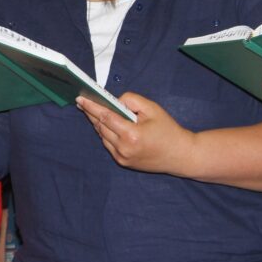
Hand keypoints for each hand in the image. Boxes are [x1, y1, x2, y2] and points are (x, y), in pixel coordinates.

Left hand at [75, 93, 195, 175]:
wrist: (181, 155)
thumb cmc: (168, 129)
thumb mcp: (152, 109)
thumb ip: (131, 100)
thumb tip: (114, 101)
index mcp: (131, 134)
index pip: (105, 117)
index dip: (91, 106)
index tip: (80, 98)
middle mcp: (123, 148)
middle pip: (100, 127)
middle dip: (91, 113)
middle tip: (82, 102)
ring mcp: (122, 157)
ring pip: (102, 136)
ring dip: (97, 123)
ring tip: (91, 111)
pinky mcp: (123, 162)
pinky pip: (108, 144)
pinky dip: (105, 134)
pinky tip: (105, 125)